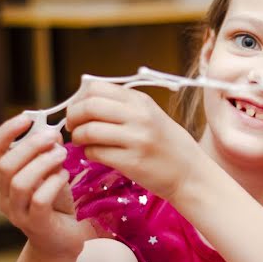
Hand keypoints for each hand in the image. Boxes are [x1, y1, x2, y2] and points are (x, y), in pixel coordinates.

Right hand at [0, 114, 94, 259]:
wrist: (62, 242)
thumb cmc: (56, 204)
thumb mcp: (50, 175)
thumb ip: (47, 155)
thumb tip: (51, 131)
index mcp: (3, 180)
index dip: (6, 131)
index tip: (27, 117)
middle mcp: (4, 196)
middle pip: (6, 165)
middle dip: (30, 145)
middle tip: (54, 136)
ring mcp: (17, 212)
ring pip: (20, 182)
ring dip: (43, 163)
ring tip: (62, 154)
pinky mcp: (35, 225)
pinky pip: (38, 201)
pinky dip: (52, 183)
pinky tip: (64, 175)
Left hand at [66, 81, 201, 200]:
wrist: (190, 173)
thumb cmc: (168, 144)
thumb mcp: (150, 114)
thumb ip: (122, 106)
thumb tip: (83, 101)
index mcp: (141, 100)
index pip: (96, 88)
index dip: (79, 99)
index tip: (77, 110)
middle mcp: (139, 116)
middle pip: (89, 107)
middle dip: (73, 117)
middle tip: (73, 127)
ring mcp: (136, 139)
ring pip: (89, 130)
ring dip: (78, 137)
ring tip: (83, 142)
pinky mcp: (132, 162)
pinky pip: (96, 152)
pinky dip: (88, 153)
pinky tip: (95, 154)